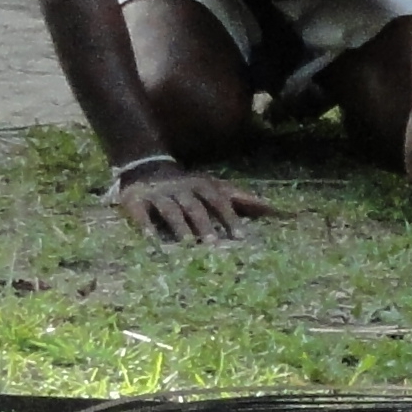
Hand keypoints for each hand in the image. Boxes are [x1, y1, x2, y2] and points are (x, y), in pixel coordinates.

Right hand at [113, 166, 276, 243]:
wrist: (147, 166)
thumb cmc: (190, 186)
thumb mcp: (216, 187)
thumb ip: (242, 198)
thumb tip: (274, 208)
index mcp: (202, 186)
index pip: (218, 201)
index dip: (229, 217)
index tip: (240, 237)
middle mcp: (181, 189)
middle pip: (195, 207)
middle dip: (204, 225)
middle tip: (214, 245)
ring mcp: (159, 195)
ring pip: (171, 211)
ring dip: (180, 227)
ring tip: (187, 245)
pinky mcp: (136, 201)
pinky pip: (141, 214)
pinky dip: (146, 227)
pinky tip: (152, 242)